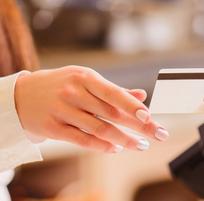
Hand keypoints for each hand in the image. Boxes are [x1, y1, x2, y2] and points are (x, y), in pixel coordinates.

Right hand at [15, 66, 168, 152]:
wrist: (23, 95)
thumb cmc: (62, 85)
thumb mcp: (86, 80)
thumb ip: (114, 90)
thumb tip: (142, 96)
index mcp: (85, 77)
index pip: (114, 93)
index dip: (132, 106)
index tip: (149, 116)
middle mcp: (74, 93)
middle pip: (112, 113)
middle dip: (139, 125)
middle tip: (158, 134)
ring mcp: (63, 111)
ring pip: (100, 129)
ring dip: (124, 139)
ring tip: (141, 144)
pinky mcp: (54, 128)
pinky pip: (82, 140)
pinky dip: (102, 146)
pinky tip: (116, 148)